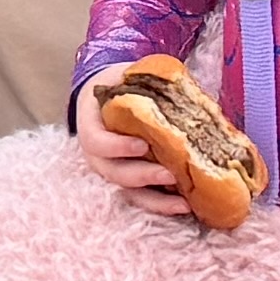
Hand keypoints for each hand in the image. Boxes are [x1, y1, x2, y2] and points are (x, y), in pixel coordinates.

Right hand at [74, 71, 190, 213]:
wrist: (111, 93)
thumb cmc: (122, 83)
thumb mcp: (130, 74)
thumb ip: (149, 79)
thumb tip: (187, 89)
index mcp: (91, 124)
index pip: (96, 141)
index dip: (117, 147)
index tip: (143, 144)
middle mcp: (97, 154)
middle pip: (113, 173)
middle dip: (141, 176)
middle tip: (170, 175)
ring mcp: (112, 171)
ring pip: (128, 193)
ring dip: (155, 201)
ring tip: (183, 204)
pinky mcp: (129, 182)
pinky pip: (142, 197)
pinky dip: (162, 205)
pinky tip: (185, 206)